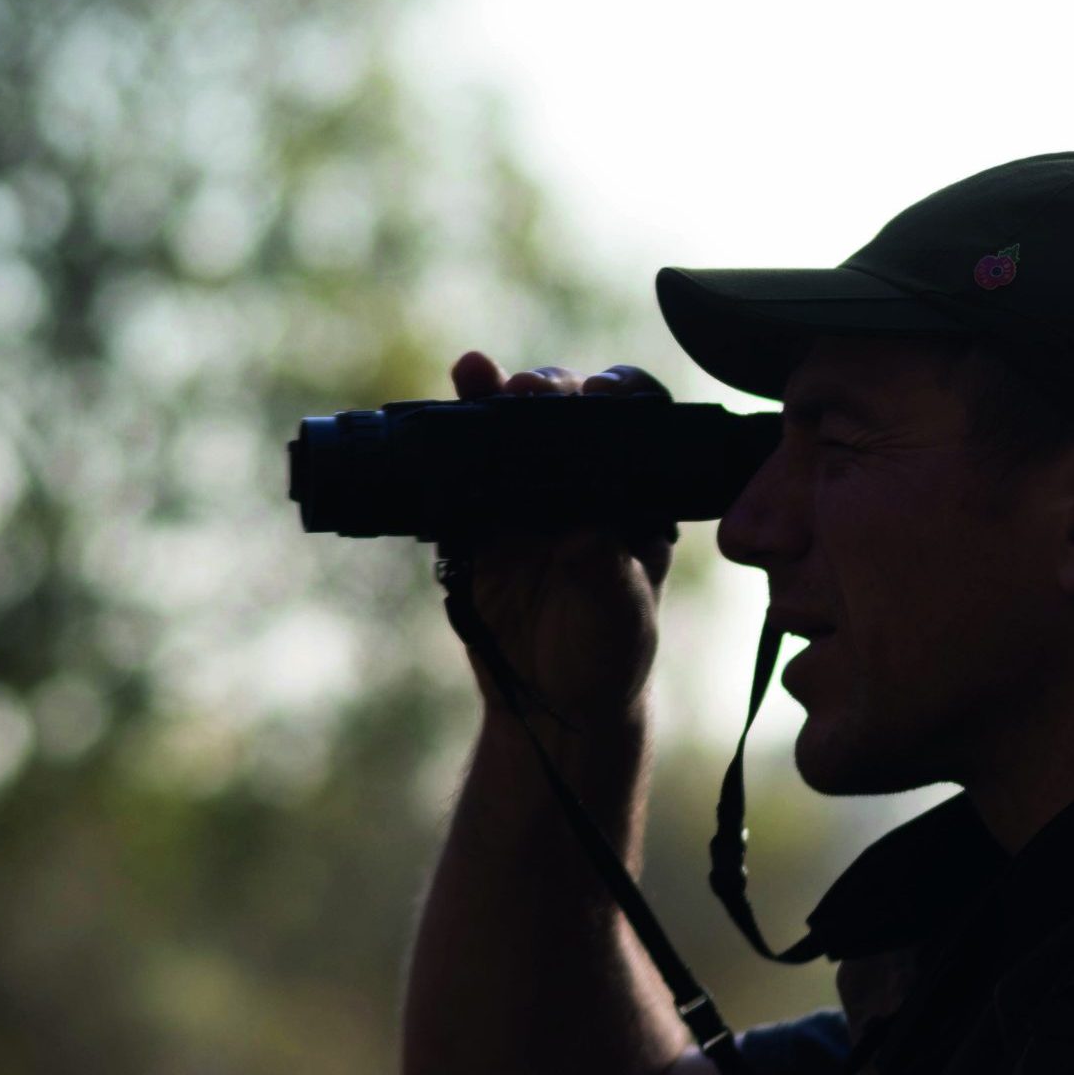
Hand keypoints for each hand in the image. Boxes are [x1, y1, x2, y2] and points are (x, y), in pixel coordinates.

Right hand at [441, 351, 676, 729]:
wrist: (555, 703)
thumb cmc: (608, 653)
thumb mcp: (619, 615)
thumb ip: (605, 571)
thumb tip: (582, 533)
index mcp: (633, 494)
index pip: (633, 425)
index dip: (618, 396)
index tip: (602, 394)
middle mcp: (582, 482)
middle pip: (566, 411)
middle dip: (548, 391)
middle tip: (529, 389)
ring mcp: (526, 496)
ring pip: (508, 429)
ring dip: (490, 396)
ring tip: (474, 371)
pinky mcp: (478, 519)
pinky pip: (459, 472)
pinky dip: (447, 442)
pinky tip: (440, 412)